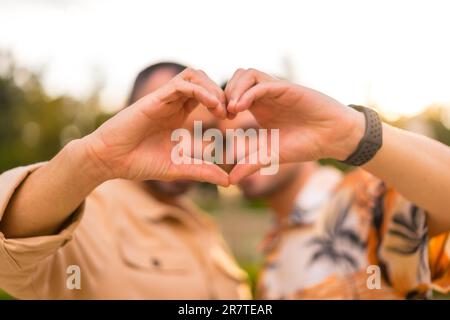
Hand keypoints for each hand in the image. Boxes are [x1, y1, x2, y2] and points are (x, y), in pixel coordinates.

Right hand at [83, 68, 228, 185]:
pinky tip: (211, 105)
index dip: (222, 102)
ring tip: (221, 108)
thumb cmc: (140, 162)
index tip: (233, 119)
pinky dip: (199, 90)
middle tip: (230, 112)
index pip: (206, 96)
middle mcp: (172, 103)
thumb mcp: (179, 167)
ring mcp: (163, 99)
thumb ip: (202, 171)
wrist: (110, 161)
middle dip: (221, 92)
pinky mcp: (153, 99)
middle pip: (202, 80)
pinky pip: (180, 85)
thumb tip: (228, 181)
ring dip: (212, 87)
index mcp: (179, 114)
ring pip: (193, 76)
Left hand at [224, 68, 364, 182]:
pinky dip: (248, 93)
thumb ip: (250, 163)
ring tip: (231, 111)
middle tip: (222, 114)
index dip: (221, 102)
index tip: (218, 120)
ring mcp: (276, 90)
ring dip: (234, 89)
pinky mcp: (288, 89)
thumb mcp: (271, 155)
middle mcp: (265, 95)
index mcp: (259, 107)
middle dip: (224, 92)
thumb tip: (229, 181)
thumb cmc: (305, 144)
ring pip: (247, 74)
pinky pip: (262, 83)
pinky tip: (241, 108)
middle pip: (236, 78)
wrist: (333, 138)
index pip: (233, 93)